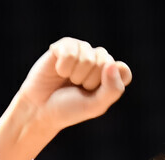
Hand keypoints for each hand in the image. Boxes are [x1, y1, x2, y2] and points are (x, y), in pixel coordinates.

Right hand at [17, 37, 131, 135]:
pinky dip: (63, 67)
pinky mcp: (65, 45)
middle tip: (78, 89)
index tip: (96, 95)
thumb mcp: (96, 106)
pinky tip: (58, 71)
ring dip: (76, 75)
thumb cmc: (70, 109)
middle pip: (105, 62)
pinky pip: (70, 52)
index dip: (110, 84)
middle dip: (90, 81)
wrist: (41, 108)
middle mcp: (98, 60)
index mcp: (110, 76)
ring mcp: (82, 51)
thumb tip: (112, 63)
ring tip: (68, 80)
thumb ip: (112, 89)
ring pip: (88, 57)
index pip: (123, 71)